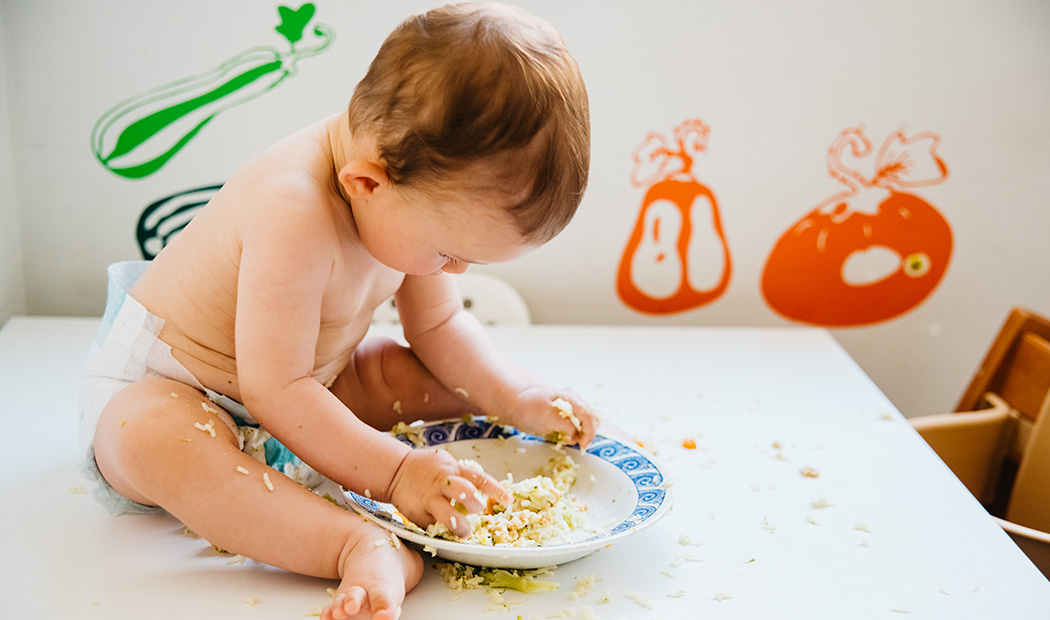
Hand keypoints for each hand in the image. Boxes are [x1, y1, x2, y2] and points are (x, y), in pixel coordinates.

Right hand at [388, 449, 511, 537]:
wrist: (396, 471)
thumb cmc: (426, 468)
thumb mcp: (446, 464)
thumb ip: (462, 475)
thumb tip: (483, 489)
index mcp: (453, 469)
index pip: (479, 478)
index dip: (495, 490)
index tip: (508, 500)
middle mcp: (443, 483)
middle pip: (465, 493)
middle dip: (476, 504)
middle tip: (480, 511)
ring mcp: (430, 499)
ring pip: (448, 515)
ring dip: (460, 525)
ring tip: (464, 531)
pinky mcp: (419, 514)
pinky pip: (433, 526)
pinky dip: (442, 531)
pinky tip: (446, 533)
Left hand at [503, 387, 598, 447]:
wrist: (515, 405)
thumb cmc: (530, 409)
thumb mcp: (548, 417)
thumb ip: (566, 426)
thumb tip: (576, 436)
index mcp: (572, 399)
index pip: (589, 417)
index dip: (589, 432)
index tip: (582, 446)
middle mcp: (574, 403)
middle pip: (590, 420)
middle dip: (587, 434)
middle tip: (579, 446)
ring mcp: (570, 409)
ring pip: (583, 424)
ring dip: (580, 435)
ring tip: (568, 441)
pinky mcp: (564, 417)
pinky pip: (575, 427)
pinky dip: (573, 435)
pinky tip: (564, 438)